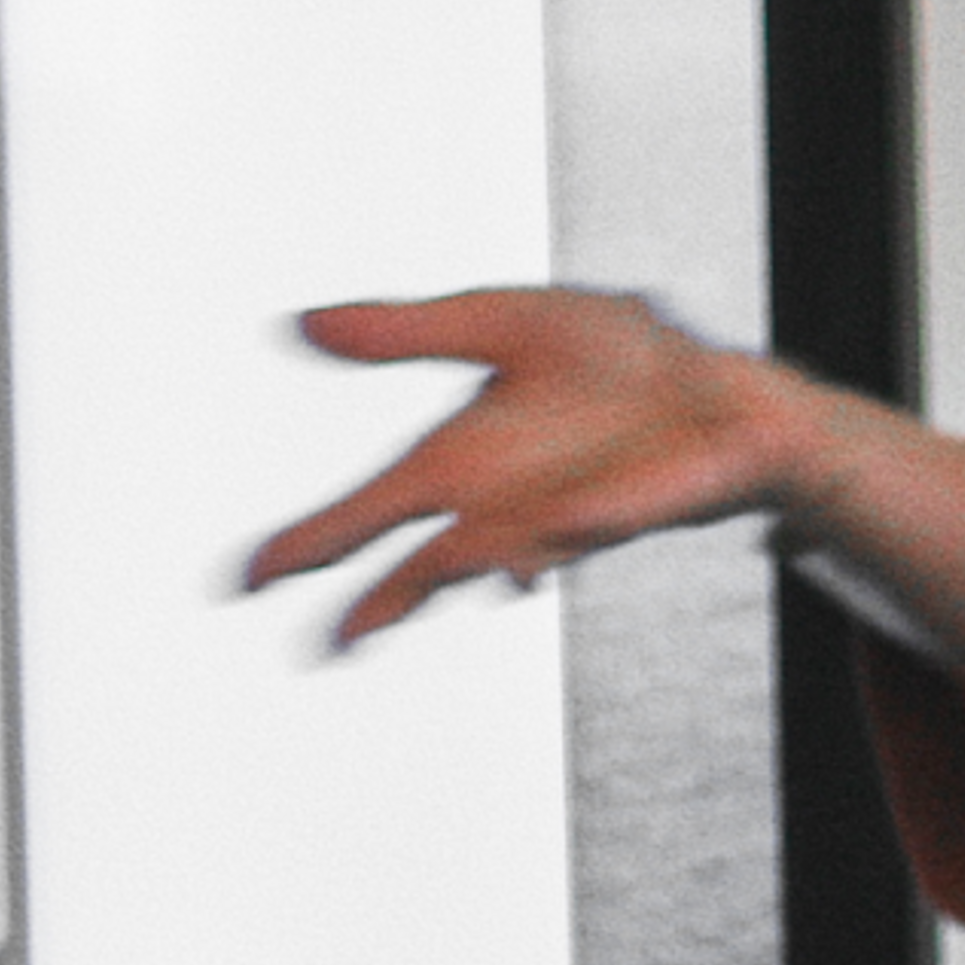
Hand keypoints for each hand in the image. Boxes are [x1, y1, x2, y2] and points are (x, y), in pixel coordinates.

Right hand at [243, 288, 825, 645]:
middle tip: (325, 640)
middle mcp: (503, 506)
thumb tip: (302, 323)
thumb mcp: (498, 324)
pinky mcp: (635, 506)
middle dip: (378, 599)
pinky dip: (565, 533)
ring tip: (396, 616)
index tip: (250, 579)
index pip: (370, 513)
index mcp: (459, 462)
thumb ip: (407, 332)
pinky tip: (521, 566)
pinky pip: (596, 524)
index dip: (311, 543)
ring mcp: (568, 518)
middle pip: (424, 566)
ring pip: (497, 560)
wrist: (715, 384)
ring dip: (457, 579)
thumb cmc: (610, 361)